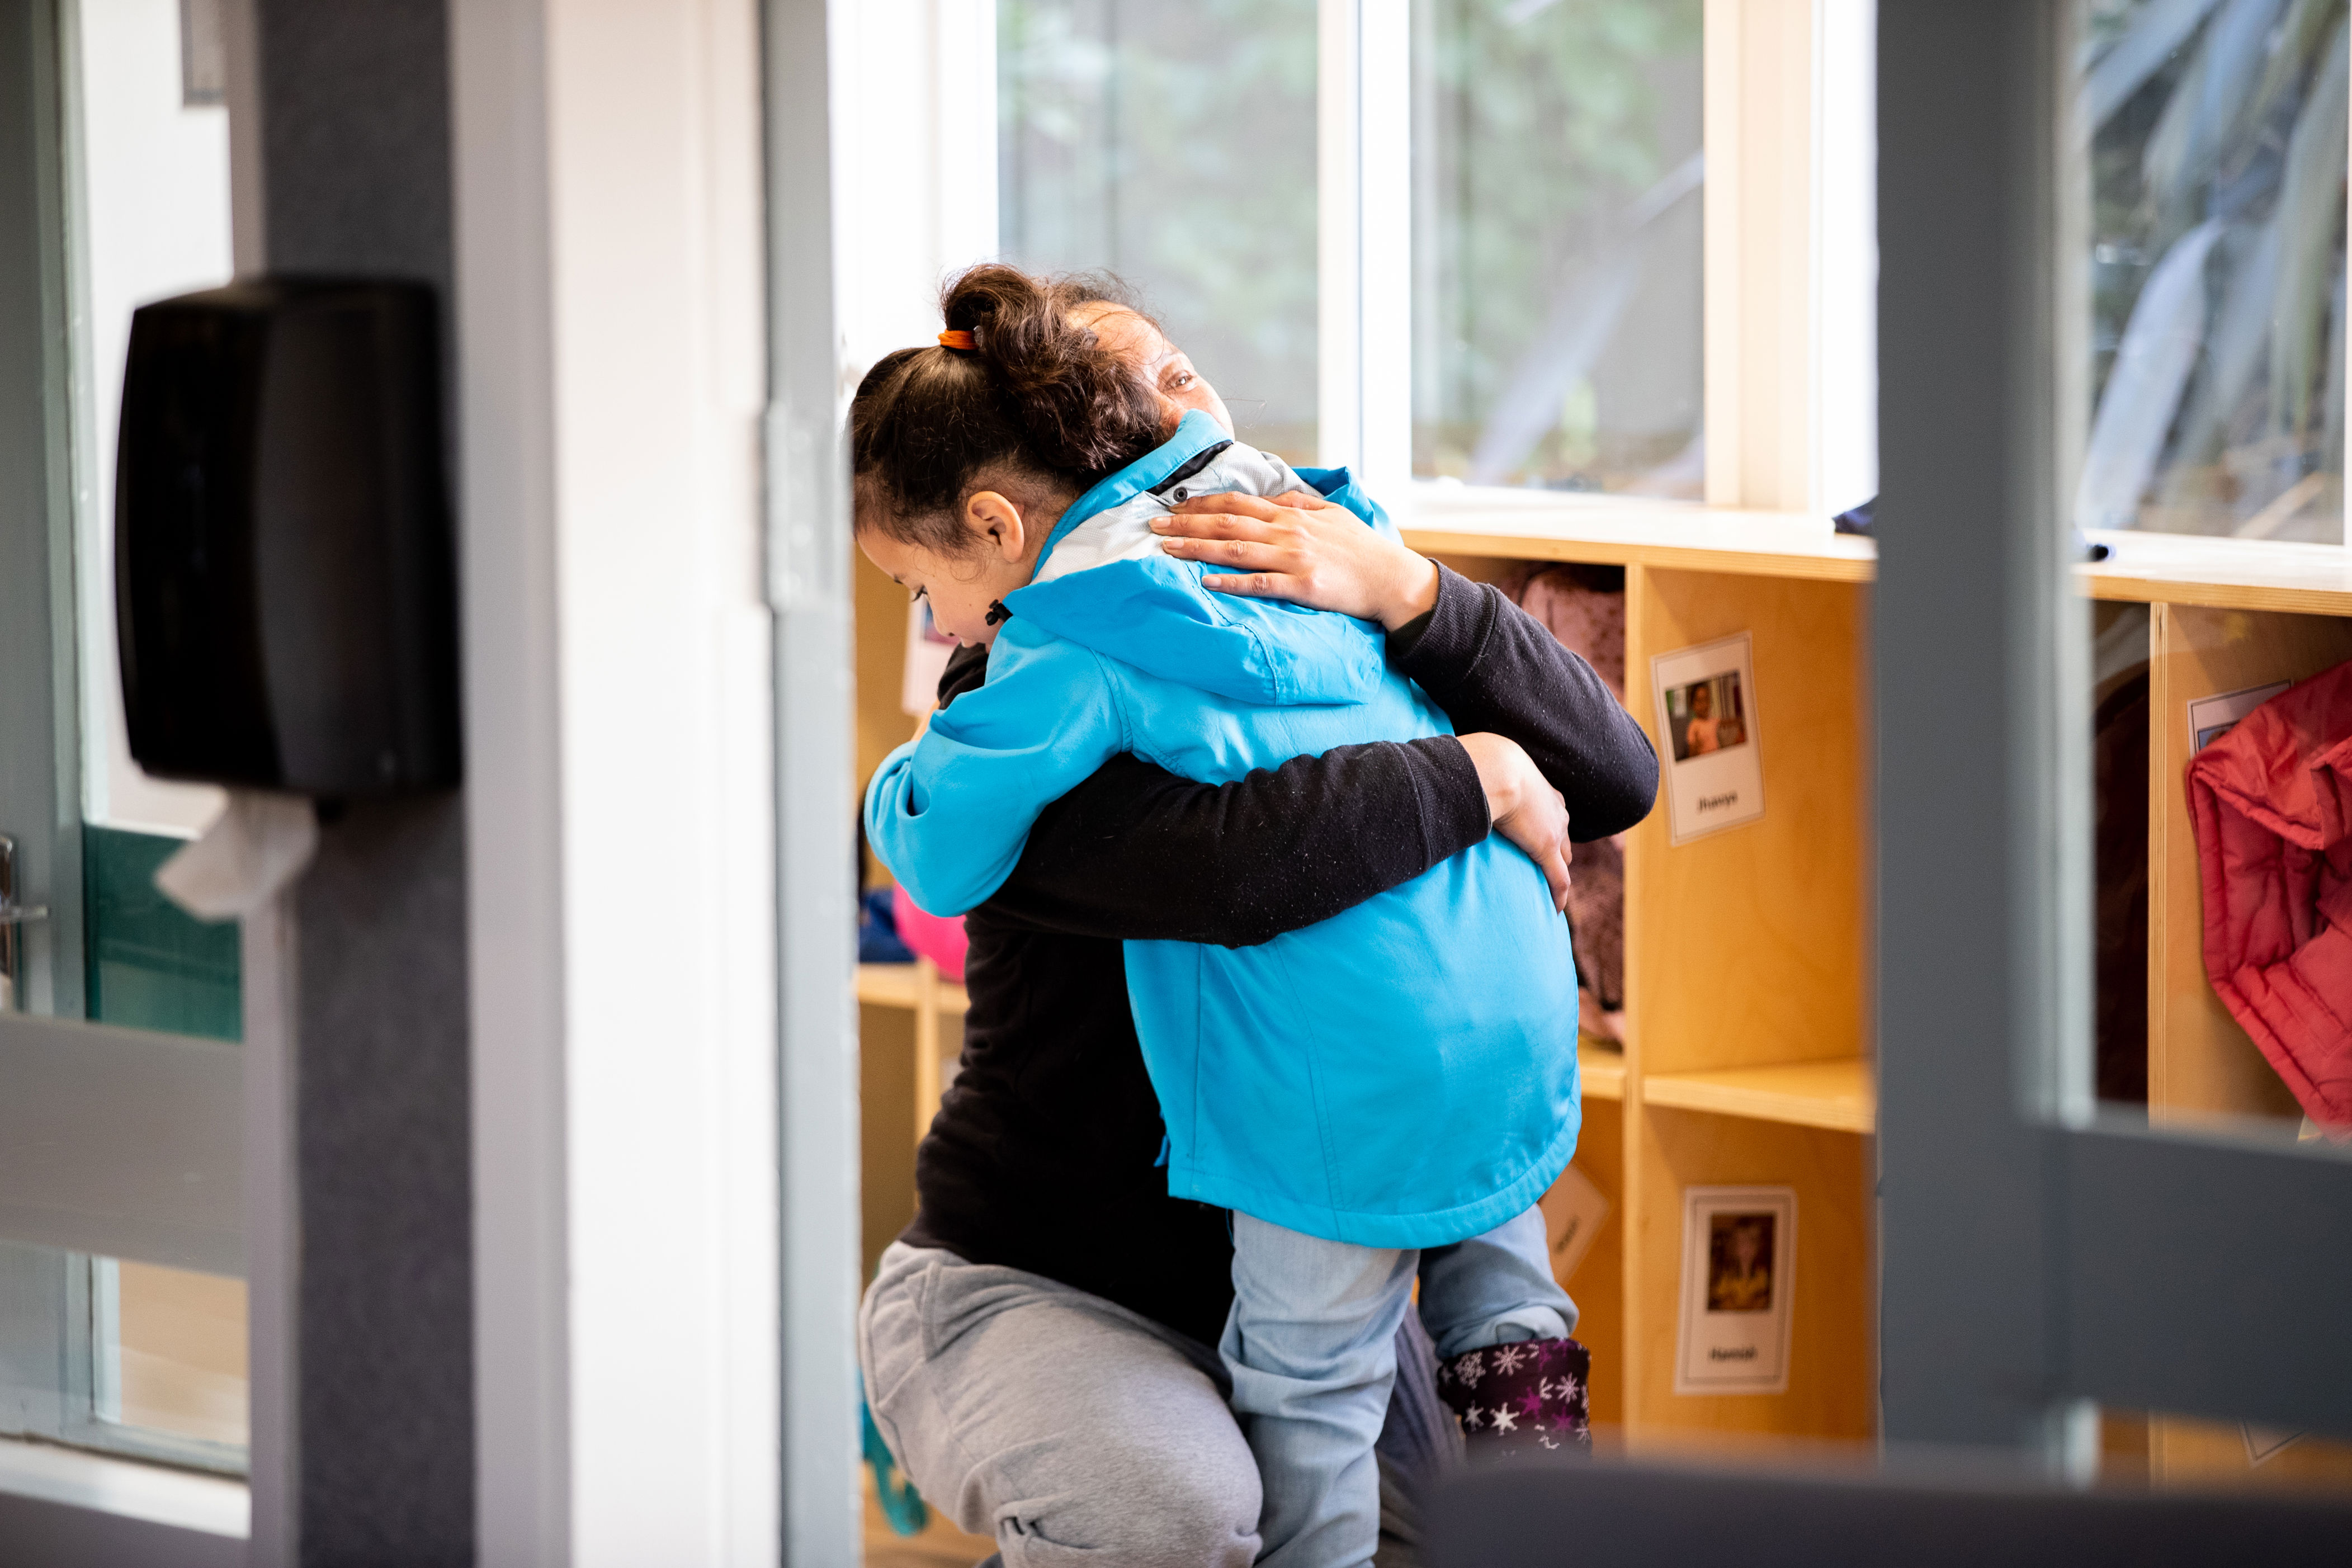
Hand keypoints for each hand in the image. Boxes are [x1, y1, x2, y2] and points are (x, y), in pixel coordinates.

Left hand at [1150, 491, 1441, 630]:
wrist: (1391, 578)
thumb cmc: (1360, 549)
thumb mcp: (1331, 515)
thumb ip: (1299, 505)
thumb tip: (1274, 498)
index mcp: (1292, 514)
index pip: (1237, 503)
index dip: (1202, 503)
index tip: (1174, 504)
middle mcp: (1288, 531)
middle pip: (1227, 523)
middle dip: (1187, 522)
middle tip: (1153, 524)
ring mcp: (1294, 558)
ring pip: (1235, 550)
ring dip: (1197, 547)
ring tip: (1167, 547)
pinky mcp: (1302, 585)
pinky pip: (1259, 583)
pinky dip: (1231, 582)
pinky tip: (1206, 581)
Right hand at [1455, 733, 1571, 912]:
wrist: (1494, 768)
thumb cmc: (1481, 762)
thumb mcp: (1482, 768)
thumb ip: (1471, 778)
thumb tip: (1441, 777)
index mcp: (1540, 789)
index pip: (1551, 814)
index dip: (1548, 829)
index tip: (1538, 839)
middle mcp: (1554, 809)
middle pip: (1563, 836)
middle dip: (1557, 851)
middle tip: (1544, 868)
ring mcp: (1553, 829)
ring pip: (1563, 858)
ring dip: (1556, 872)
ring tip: (1546, 890)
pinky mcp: (1547, 847)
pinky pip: (1559, 878)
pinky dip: (1558, 894)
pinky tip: (1554, 909)